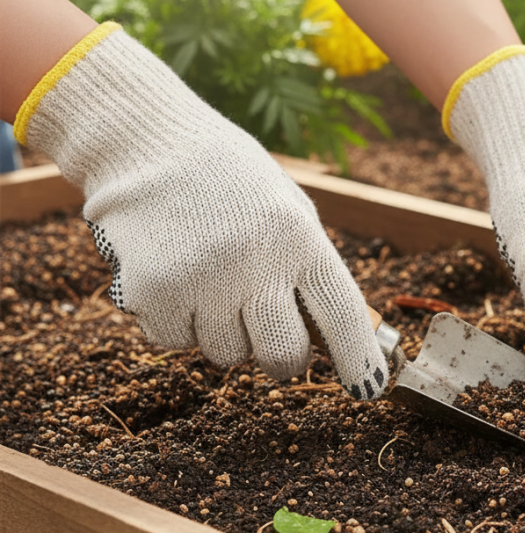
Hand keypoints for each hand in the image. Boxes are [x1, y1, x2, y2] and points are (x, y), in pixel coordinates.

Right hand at [20, 24, 387, 395]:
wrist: (148, 142)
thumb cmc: (230, 183)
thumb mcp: (288, 209)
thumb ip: (309, 267)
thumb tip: (333, 338)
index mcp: (299, 236)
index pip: (340, 314)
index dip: (357, 359)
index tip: (368, 389)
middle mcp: (257, 261)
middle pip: (283, 355)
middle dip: (281, 360)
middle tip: (271, 342)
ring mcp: (204, 278)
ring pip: (226, 355)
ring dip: (222, 332)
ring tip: (210, 278)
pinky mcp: (154, 290)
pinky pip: (174, 342)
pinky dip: (176, 321)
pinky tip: (175, 275)